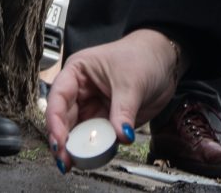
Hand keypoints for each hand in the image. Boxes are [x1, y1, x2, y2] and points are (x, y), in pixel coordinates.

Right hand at [45, 29, 180, 171]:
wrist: (164, 62)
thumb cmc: (143, 56)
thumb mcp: (131, 82)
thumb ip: (124, 111)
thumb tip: (122, 136)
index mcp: (77, 72)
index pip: (58, 98)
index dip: (55, 121)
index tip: (60, 141)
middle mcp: (80, 91)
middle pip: (63, 119)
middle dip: (62, 141)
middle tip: (65, 160)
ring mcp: (92, 107)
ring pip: (77, 131)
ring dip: (76, 148)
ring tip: (75, 163)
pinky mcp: (105, 120)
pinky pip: (96, 138)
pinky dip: (94, 149)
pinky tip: (94, 158)